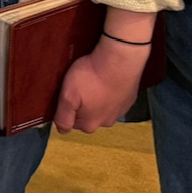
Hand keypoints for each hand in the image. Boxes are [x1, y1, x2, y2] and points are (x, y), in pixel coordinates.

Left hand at [54, 8, 155, 133]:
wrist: (119, 62)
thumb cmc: (90, 77)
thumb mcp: (68, 95)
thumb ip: (63, 116)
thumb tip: (62, 131)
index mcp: (90, 124)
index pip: (72, 122)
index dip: (67, 107)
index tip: (68, 93)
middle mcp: (106, 123)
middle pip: (88, 116)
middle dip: (83, 104)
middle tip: (81, 86)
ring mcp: (120, 112)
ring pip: (102, 109)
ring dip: (97, 99)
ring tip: (94, 82)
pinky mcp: (129, 100)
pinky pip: (115, 100)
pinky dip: (110, 93)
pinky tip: (107, 81)